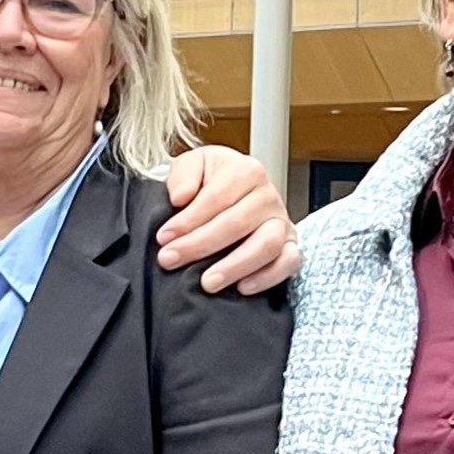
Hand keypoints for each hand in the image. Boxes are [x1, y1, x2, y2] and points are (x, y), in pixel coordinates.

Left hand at [158, 146, 299, 295]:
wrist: (227, 194)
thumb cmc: (208, 182)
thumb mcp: (191, 166)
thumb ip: (182, 175)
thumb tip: (180, 197)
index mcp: (245, 170)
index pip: (216, 197)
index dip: (188, 220)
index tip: (163, 237)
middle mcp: (268, 195)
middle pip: (238, 222)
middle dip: (200, 245)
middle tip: (171, 260)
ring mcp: (281, 221)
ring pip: (267, 245)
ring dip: (235, 266)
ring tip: (207, 283)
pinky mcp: (290, 244)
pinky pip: (288, 262)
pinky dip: (268, 277)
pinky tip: (242, 287)